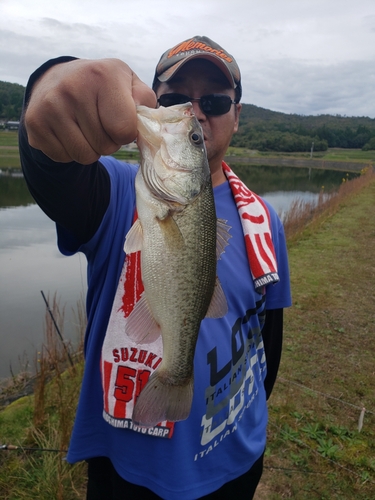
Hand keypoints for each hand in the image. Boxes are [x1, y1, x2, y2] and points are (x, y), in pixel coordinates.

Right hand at [25, 58, 156, 163]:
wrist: (59, 79)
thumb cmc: (103, 86)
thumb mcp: (129, 83)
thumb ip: (145, 101)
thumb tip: (146, 123)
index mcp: (102, 74)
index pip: (125, 130)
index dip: (127, 133)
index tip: (120, 121)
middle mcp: (72, 87)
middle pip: (106, 146)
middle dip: (109, 142)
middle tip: (100, 123)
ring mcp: (50, 106)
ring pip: (85, 156)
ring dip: (91, 149)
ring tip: (86, 128)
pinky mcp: (35, 124)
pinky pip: (65, 158)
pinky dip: (71, 151)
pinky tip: (69, 131)